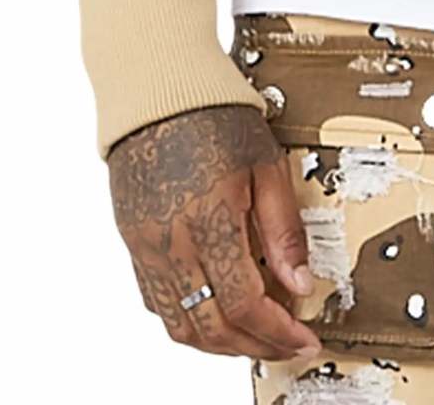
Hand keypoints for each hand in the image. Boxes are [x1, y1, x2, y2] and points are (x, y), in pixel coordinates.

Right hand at [108, 102, 325, 361]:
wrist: (158, 87)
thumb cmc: (214, 112)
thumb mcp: (267, 164)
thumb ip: (284, 230)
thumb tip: (299, 282)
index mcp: (211, 219)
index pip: (245, 304)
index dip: (277, 332)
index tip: (301, 338)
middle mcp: (173, 241)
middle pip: (211, 327)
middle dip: (253, 346)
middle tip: (283, 345)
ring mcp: (147, 246)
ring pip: (178, 326)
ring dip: (218, 343)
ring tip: (252, 335)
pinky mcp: (132, 242)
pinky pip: (156, 302)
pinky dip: (187, 320)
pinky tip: (213, 311)